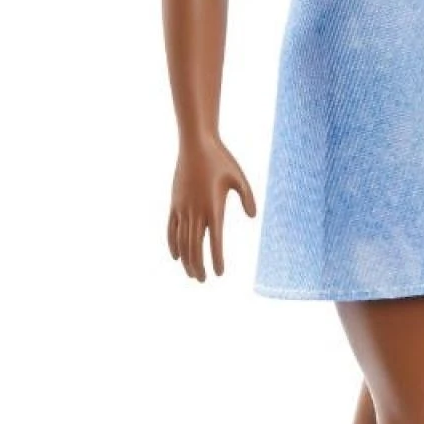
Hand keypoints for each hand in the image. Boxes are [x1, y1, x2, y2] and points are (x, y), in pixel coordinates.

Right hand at [167, 135, 256, 282]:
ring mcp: (182, 208)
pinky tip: (177, 256)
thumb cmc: (220, 159)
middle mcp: (196, 210)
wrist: (195, 144)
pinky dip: (173, 244)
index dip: (216, 258)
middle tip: (204, 280)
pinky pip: (171, 228)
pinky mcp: (174, 203)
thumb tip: (252, 216)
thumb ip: (247, 197)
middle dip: (199, 265)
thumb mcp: (239, 177)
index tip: (219, 273)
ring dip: (187, 259)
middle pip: (195, 246)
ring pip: (182, 240)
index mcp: (213, 207)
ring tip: (192, 274)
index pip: (215, 240)